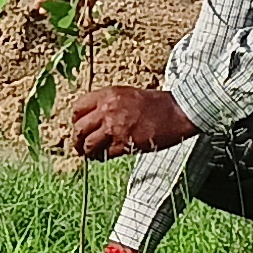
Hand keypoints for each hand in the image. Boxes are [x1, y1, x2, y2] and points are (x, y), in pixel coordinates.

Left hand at [59, 86, 196, 159]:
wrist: (177, 112)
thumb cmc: (156, 104)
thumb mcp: (128, 95)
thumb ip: (109, 104)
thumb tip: (94, 118)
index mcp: (108, 95)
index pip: (78, 108)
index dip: (75, 120)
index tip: (78, 127)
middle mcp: (108, 110)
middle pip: (79, 128)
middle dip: (77, 140)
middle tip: (79, 146)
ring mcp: (115, 127)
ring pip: (89, 144)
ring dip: (87, 151)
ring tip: (91, 155)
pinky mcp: (125, 143)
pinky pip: (105, 154)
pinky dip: (102, 157)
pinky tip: (104, 157)